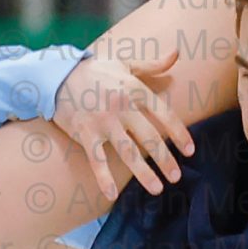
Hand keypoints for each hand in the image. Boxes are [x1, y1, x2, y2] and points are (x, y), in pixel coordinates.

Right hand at [52, 48, 195, 201]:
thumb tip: (177, 53)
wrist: (57, 74)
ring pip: (128, 153)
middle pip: (150, 138)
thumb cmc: (96, 71)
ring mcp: (103, 122)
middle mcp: (122, 107)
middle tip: (176, 177)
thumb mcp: (125, 64)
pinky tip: (112, 194)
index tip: (190, 151)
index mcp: (135, 90)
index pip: (165, 115)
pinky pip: (97, 160)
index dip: (180, 134)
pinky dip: (104, 178)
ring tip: (157, 189)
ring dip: (144, 174)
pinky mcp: (85, 133)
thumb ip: (153, 65)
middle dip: (165, 160)